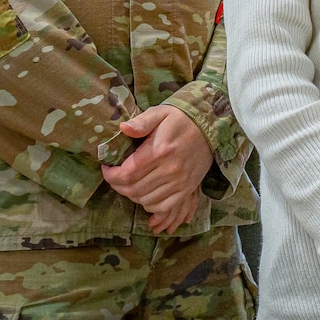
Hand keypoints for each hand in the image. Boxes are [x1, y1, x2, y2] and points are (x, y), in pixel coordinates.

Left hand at [104, 104, 213, 229]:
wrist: (212, 127)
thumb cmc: (182, 119)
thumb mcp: (160, 113)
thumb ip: (141, 122)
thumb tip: (123, 128)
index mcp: (160, 150)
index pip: (127, 173)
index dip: (111, 175)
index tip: (107, 167)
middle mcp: (170, 169)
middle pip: (133, 189)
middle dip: (118, 185)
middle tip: (116, 176)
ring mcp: (180, 182)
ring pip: (145, 199)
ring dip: (132, 195)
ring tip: (130, 184)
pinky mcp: (188, 189)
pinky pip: (163, 206)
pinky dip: (149, 205)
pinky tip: (145, 195)